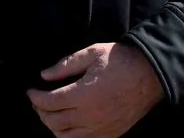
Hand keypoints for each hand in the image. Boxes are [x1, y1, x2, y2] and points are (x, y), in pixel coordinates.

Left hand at [27, 42, 164, 137]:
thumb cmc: (122, 60)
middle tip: (38, 102)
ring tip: (51, 115)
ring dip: (52, 127)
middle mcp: (89, 116)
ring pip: (65, 136)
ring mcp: (100, 129)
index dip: (35, 97)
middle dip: (40, 112)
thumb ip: (67, 64)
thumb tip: (44, 75)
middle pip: (53, 121)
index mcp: (84, 94)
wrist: (152, 74)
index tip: (31, 91)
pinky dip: (69, 137)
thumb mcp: (93, 53)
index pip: (49, 102)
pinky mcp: (109, 135)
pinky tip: (68, 126)